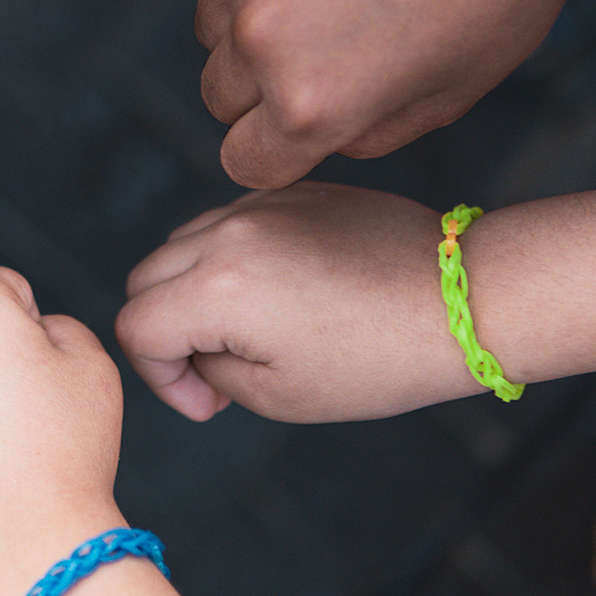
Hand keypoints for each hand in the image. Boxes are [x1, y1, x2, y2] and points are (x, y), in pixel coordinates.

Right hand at [115, 183, 484, 422]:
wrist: (459, 301)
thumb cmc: (377, 360)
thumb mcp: (278, 394)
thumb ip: (208, 367)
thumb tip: (189, 346)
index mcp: (218, 290)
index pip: (136, 328)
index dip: (160, 377)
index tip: (208, 403)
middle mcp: (227, 234)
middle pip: (146, 278)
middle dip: (167, 332)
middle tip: (220, 371)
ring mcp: (258, 204)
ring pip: (181, 244)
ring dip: (194, 291)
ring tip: (252, 332)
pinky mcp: (291, 192)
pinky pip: (229, 222)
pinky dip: (232, 260)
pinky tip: (284, 295)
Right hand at [196, 0, 595, 187]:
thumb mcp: (451, 95)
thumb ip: (367, 132)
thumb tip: (311, 130)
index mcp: (311, 106)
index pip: (245, 160)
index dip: (278, 148)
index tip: (307, 120)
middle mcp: (261, 41)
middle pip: (219, 93)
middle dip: (260, 85)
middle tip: (327, 45)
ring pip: (211, 21)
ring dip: (248, 16)